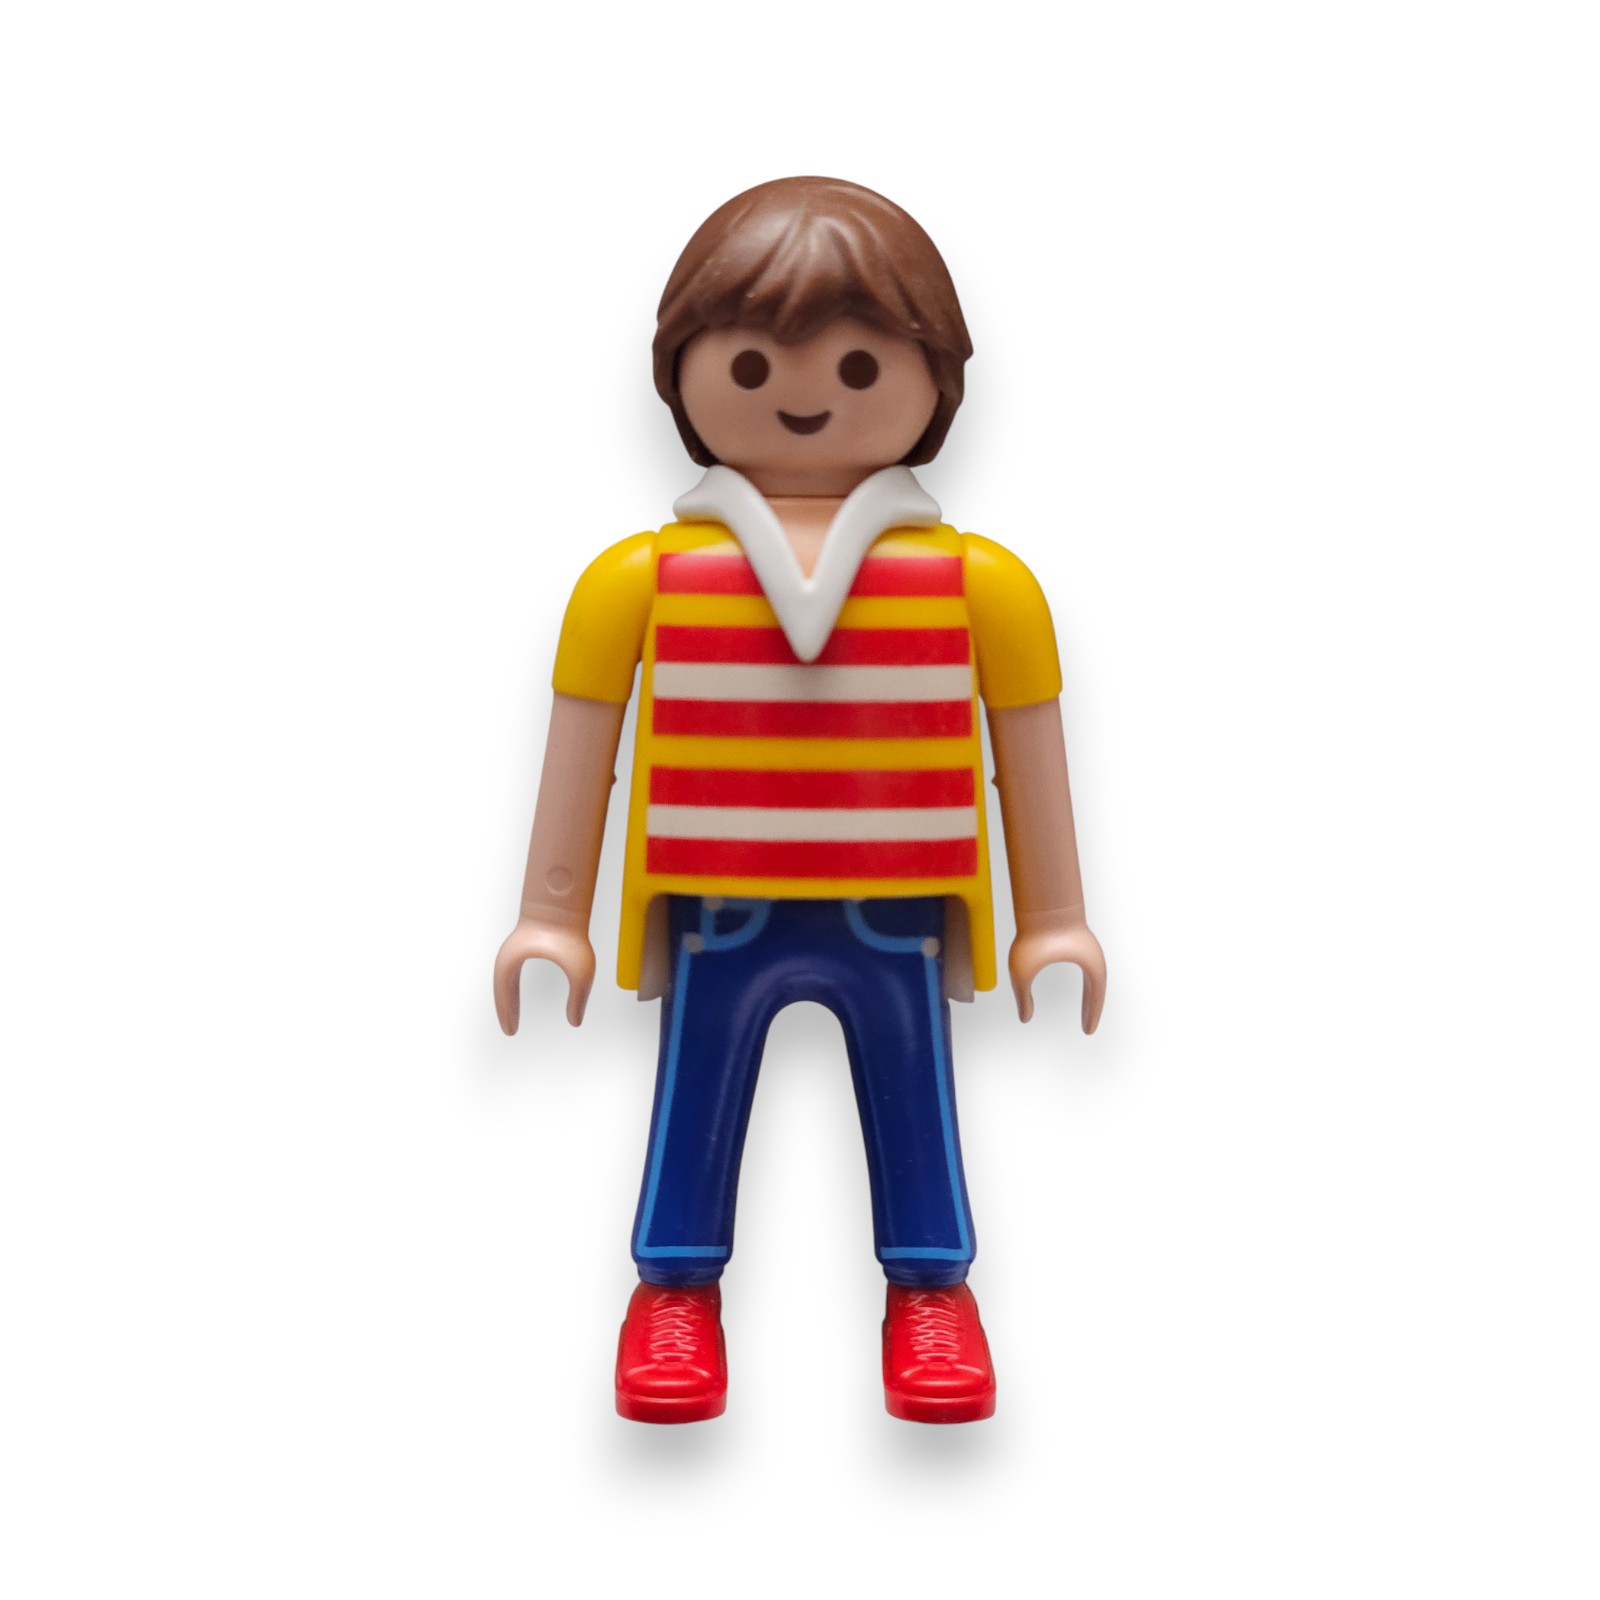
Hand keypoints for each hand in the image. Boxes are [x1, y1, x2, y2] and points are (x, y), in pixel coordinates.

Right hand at [494, 914, 595, 1032]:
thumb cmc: (570, 932)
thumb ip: (579, 997)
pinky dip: (512, 987)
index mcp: (514, 961)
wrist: (564, 901)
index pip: (505, 993)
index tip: (511, 1032)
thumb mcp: (580, 970)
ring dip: (508, 999)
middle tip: (510, 1030)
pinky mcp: (523, 944)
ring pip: (504, 980)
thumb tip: (575, 1022)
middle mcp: (510, 955)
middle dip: (505, 1010)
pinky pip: (512, 972)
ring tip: (513, 1017)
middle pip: (501, 989)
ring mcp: (515, 948)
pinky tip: (517, 995)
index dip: (507, 1013)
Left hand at [1008, 909, 1105, 1032]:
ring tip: (1086, 1011)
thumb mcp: (1022, 971)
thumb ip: (1023, 996)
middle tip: (1087, 1025)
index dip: (1091, 1014)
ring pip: (1092, 976)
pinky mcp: (1076, 938)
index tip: (1087, 1031)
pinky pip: (1083, 962)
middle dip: (1092, 1007)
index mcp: (1090, 966)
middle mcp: (1092, 956)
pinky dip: (1081, 975)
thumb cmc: (1033, 934)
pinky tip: (1077, 982)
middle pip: (1097, 988)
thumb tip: (1024, 1018)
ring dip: (1089, 993)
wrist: (1040, 901)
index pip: (1095, 997)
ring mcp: (1085, 946)